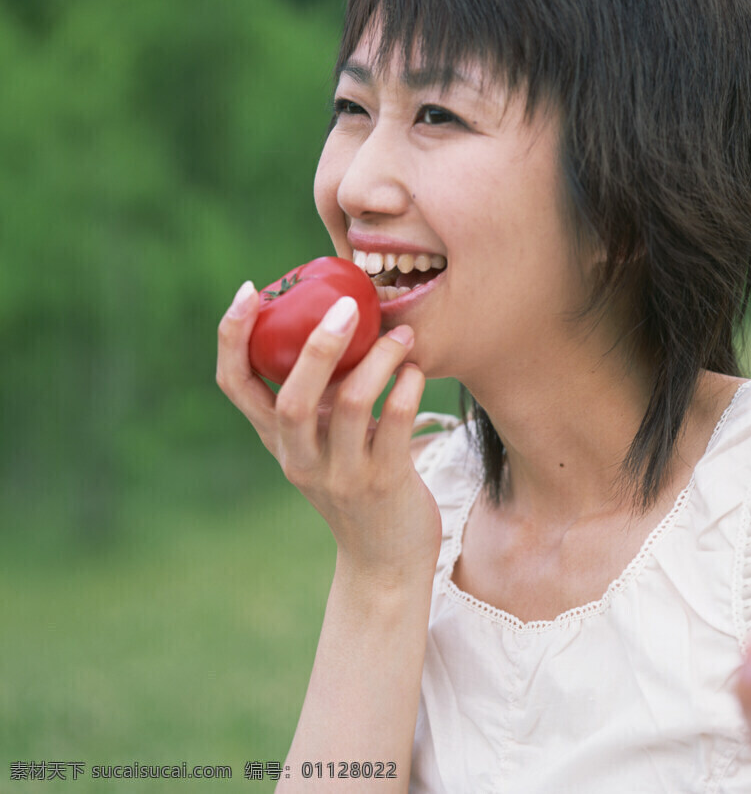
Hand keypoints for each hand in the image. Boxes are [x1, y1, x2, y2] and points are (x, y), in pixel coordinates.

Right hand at [216, 281, 441, 588]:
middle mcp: (301, 459)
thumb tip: (335, 319)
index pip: (235, 386)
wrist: (385, 560)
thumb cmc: (359, 483)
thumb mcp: (326, 441)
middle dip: (317, 348)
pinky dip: (406, 390)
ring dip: (379, 361)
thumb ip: (322, 395)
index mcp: (279, 440)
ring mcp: (342, 475)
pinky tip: (417, 371)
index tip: (248, 291)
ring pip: (352, 406)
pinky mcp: (385, 483)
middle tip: (348, 306)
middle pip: (292, 400)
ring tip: (402, 335)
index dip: (232, 338)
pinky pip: (394, 426)